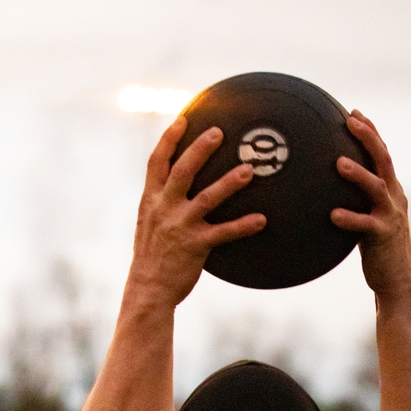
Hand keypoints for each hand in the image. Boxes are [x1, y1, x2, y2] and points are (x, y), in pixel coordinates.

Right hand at [127, 118, 266, 308]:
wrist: (148, 290)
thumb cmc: (151, 257)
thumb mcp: (148, 224)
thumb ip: (161, 202)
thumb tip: (177, 185)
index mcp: (150, 200)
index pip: (156, 162)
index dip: (169, 139)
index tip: (183, 119)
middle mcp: (164, 209)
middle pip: (183, 170)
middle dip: (200, 149)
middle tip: (220, 132)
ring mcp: (180, 227)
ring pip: (207, 198)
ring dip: (229, 183)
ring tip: (249, 171)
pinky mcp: (196, 246)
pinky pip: (224, 233)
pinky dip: (243, 226)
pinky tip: (262, 220)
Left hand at [331, 110, 410, 299]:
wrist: (397, 281)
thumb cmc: (377, 251)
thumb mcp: (368, 220)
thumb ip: (356, 203)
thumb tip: (327, 192)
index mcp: (392, 191)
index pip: (382, 154)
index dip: (370, 132)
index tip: (354, 112)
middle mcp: (394, 198)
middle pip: (383, 160)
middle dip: (368, 137)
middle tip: (350, 121)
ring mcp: (390, 216)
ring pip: (376, 188)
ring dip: (358, 174)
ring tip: (338, 163)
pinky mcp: (383, 237)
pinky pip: (364, 225)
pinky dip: (349, 218)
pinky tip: (332, 215)